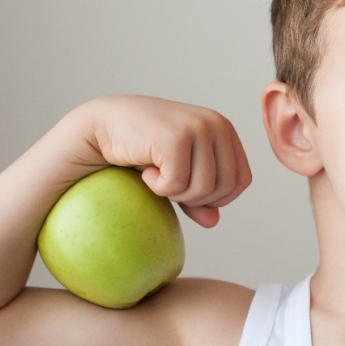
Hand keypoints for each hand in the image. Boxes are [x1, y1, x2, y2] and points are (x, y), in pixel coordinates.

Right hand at [73, 94, 252, 227]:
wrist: (102, 126)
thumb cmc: (142, 147)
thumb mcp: (178, 171)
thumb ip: (199, 196)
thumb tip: (214, 221)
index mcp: (224, 129)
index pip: (242, 180)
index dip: (217, 197)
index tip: (188, 191)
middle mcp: (216, 124)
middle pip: (225, 188)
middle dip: (196, 198)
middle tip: (169, 184)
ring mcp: (198, 128)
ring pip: (203, 189)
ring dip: (176, 193)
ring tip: (157, 175)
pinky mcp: (176, 137)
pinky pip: (177, 184)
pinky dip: (158, 187)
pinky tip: (146, 170)